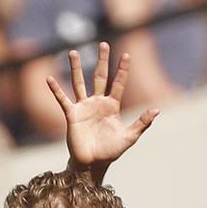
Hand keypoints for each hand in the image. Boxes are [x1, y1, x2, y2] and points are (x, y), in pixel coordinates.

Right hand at [47, 43, 159, 175]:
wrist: (93, 163)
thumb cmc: (111, 151)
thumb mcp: (130, 136)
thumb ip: (142, 122)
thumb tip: (157, 109)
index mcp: (112, 106)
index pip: (118, 84)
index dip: (122, 70)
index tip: (126, 55)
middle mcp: (97, 103)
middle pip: (99, 77)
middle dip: (102, 61)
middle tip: (103, 43)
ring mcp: (84, 107)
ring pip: (79, 82)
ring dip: (76, 67)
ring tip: (73, 51)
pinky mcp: (72, 114)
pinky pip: (63, 99)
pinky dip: (56, 90)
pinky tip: (49, 79)